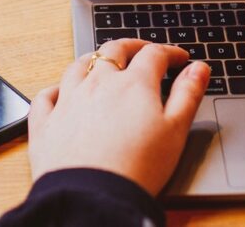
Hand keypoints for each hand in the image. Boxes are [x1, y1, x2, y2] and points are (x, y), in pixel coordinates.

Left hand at [28, 38, 210, 194]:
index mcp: (133, 84)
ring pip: (78, 65)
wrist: (93, 199)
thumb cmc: (138, 168)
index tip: (180, 59)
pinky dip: (55, 90)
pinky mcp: (46, 124)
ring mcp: (68, 101)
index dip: (170, 52)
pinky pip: (46, 96)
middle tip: (144, 51)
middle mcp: (97, 84)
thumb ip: (188, 94)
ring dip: (93, 59)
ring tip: (103, 62)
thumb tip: (198, 68)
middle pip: (114, 50)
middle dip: (132, 46)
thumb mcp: (176, 131)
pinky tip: (61, 92)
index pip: (154, 54)